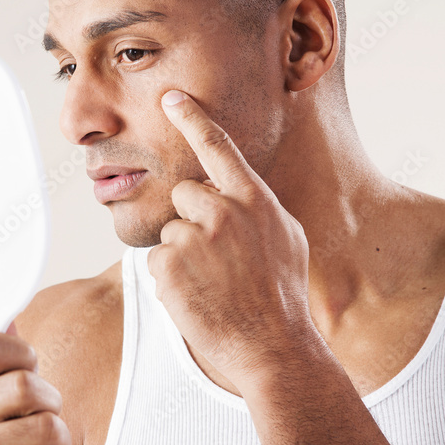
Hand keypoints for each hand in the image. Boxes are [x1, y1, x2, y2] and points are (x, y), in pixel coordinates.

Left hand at [147, 90, 311, 387]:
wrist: (273, 348)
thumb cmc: (283, 296)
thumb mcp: (287, 239)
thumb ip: (257, 208)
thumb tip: (236, 194)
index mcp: (255, 199)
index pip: (217, 147)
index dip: (192, 118)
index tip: (171, 96)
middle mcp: (224, 210)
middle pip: (184, 194)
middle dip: (192, 221)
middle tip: (218, 261)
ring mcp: (195, 237)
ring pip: (170, 231)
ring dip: (182, 256)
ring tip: (213, 285)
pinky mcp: (170, 264)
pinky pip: (157, 261)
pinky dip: (170, 281)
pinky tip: (198, 298)